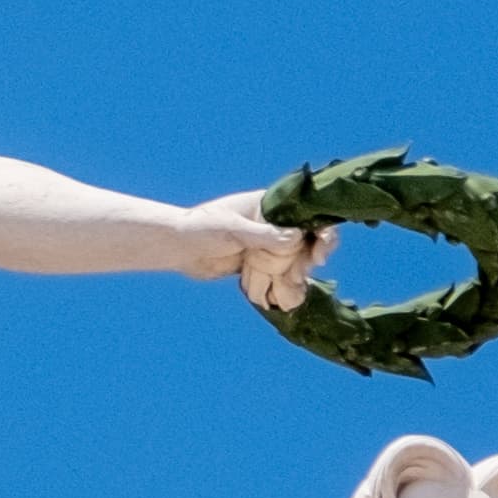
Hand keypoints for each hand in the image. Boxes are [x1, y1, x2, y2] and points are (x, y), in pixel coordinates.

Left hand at [190, 190, 332, 315]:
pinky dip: (286, 283)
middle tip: (312, 265)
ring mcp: (266, 244)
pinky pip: (279, 273)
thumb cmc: (200, 228)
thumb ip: (263, 235)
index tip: (320, 245)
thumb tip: (297, 237)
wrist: (177, 248)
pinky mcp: (258, 263)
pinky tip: (289, 293)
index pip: (304, 211)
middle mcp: (272, 222)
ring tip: (294, 281)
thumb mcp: (232, 229)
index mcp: (268, 204)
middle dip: (314, 251)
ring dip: (300, 270)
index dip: (319, 226)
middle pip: (306, 235)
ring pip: (296, 257)